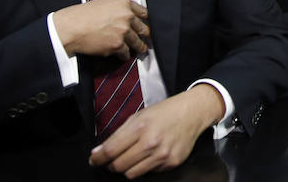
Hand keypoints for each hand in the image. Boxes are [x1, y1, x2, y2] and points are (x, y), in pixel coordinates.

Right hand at [53, 0, 149, 60]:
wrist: (71, 27)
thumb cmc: (84, 14)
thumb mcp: (105, 2)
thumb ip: (121, 6)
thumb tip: (130, 13)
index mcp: (125, 3)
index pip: (144, 13)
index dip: (146, 21)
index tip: (147, 25)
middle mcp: (127, 16)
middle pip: (144, 28)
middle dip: (146, 35)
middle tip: (148, 39)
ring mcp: (123, 31)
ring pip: (137, 42)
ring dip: (139, 47)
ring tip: (141, 49)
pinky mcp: (117, 45)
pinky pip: (126, 52)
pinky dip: (125, 55)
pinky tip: (124, 55)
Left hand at [89, 84, 224, 177]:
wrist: (192, 112)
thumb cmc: (165, 112)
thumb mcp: (139, 116)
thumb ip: (117, 135)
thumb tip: (98, 153)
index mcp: (140, 127)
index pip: (110, 151)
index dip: (97, 159)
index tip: (94, 160)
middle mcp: (152, 143)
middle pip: (119, 166)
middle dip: (111, 164)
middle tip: (114, 158)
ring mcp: (162, 155)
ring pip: (132, 174)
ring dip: (128, 167)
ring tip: (133, 156)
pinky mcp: (171, 163)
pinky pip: (149, 173)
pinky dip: (146, 166)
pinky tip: (152, 154)